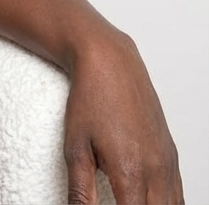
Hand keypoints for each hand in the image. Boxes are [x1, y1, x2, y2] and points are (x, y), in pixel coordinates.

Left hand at [64, 30, 182, 203]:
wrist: (110, 62)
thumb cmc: (90, 99)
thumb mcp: (75, 146)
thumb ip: (80, 190)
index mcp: (131, 172)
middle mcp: (156, 171)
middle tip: (117, 201)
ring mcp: (168, 163)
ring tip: (128, 200)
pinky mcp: (171, 154)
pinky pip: (177, 193)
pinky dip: (166, 204)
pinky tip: (148, 200)